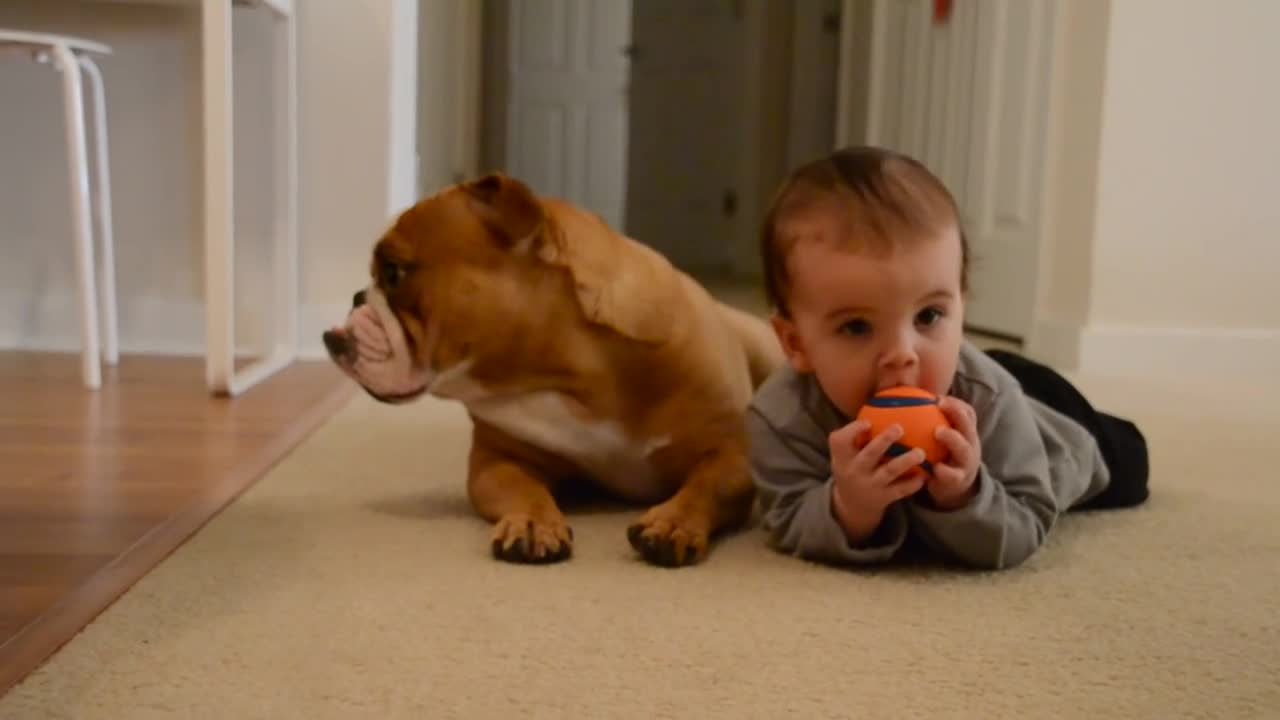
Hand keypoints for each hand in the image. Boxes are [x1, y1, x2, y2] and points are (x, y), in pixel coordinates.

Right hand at [828, 420, 927, 542]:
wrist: (852, 504)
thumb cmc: (852, 466)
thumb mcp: (845, 453)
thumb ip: (856, 433)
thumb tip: (879, 399)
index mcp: (842, 457)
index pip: (840, 441)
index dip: (853, 430)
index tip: (868, 421)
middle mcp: (854, 471)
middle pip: (869, 454)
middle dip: (884, 441)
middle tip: (899, 427)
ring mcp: (869, 486)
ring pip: (889, 472)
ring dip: (906, 461)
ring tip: (921, 452)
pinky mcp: (883, 499)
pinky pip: (900, 490)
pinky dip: (912, 483)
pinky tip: (925, 474)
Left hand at [929, 397, 982, 509]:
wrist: (954, 488)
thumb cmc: (940, 457)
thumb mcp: (939, 440)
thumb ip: (926, 424)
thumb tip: (900, 404)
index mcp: (964, 433)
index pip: (966, 413)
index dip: (955, 402)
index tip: (938, 396)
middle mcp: (969, 445)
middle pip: (967, 425)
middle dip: (957, 412)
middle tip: (940, 404)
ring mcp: (966, 462)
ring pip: (963, 449)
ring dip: (952, 438)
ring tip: (938, 431)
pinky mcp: (959, 480)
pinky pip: (953, 475)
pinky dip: (945, 471)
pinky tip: (935, 467)